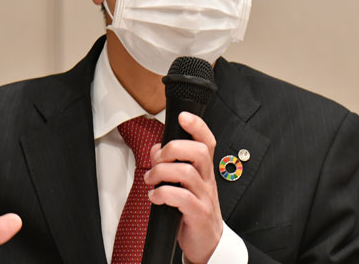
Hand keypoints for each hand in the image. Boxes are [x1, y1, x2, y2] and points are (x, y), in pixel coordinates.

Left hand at [145, 111, 222, 263]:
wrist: (207, 242)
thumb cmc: (192, 209)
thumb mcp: (183, 184)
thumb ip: (171, 164)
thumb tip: (156, 149)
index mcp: (204, 169)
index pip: (207, 141)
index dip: (197, 126)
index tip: (182, 116)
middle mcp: (207, 179)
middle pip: (198, 152)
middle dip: (173, 149)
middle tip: (157, 160)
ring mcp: (205, 196)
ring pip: (187, 173)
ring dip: (161, 172)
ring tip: (150, 180)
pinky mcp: (198, 213)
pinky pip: (182, 198)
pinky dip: (163, 194)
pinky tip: (155, 197)